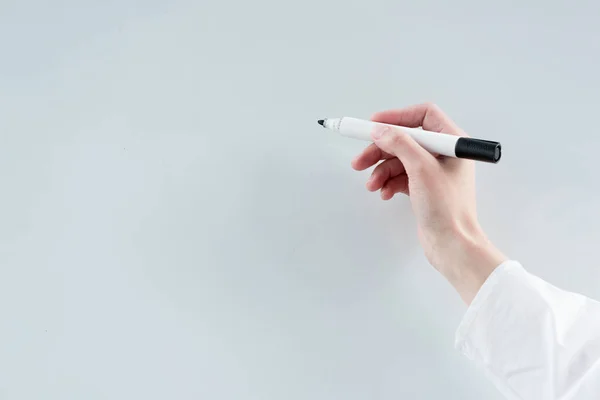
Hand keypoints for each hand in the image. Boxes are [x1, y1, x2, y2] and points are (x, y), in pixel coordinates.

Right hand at [351, 103, 505, 303]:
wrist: (452, 244)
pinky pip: (399, 176)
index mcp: (452, 142)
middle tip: (359, 161)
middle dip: (380, 150)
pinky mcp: (423, 187)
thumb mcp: (421, 169)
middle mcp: (443, 153)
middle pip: (404, 139)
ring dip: (381, 170)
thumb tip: (380, 129)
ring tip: (372, 185)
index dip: (397, 117)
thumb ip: (400, 143)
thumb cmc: (447, 208)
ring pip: (398, 160)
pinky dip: (388, 182)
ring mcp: (432, 171)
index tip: (373, 124)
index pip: (423, 115)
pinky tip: (384, 193)